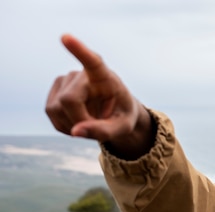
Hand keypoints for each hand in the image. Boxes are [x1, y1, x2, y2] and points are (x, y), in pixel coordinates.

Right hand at [45, 34, 152, 158]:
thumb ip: (105, 131)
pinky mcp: (54, 91)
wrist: (115, 112)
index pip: (92, 61)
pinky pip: (51, 114)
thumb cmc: (122, 115)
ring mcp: (65, 80)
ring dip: (72, 125)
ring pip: (56, 109)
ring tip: (91, 124)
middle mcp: (81, 73)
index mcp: (104, 76)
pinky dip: (65, 126)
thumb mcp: (123, 127)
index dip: (78, 50)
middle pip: (69, 100)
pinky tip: (79, 123)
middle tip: (98, 129)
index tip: (66, 37)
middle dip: (80, 121)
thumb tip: (75, 131)